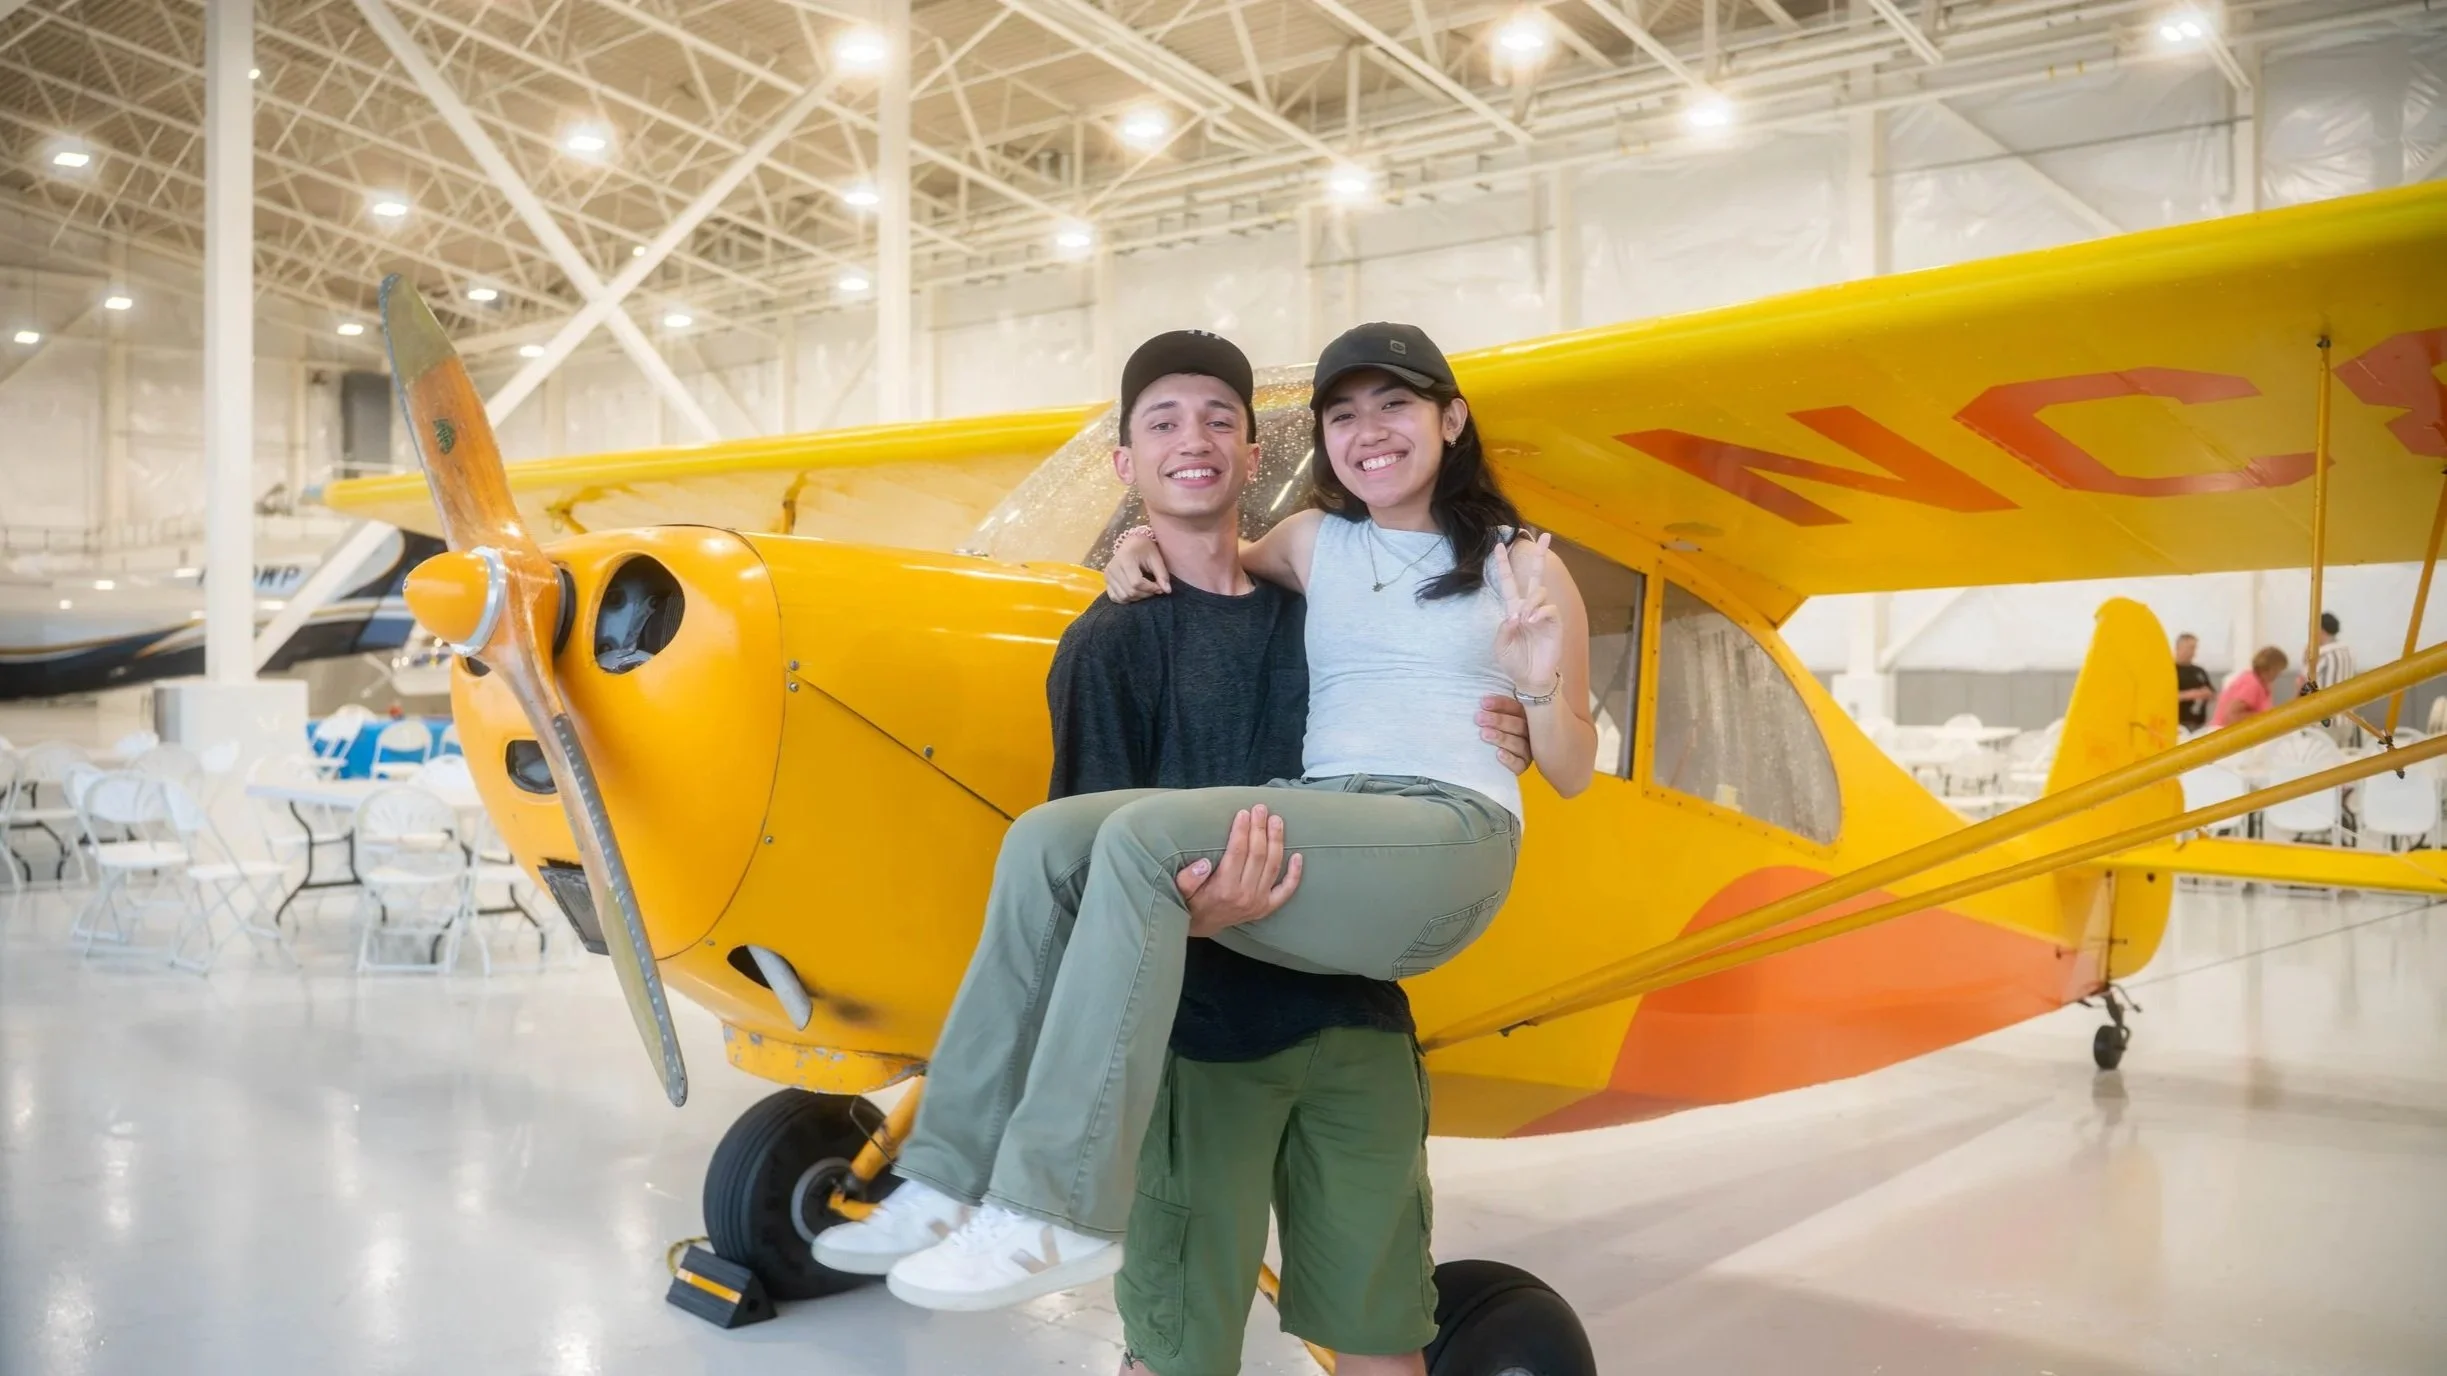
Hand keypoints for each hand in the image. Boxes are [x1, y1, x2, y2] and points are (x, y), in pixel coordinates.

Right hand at [1104, 528, 1170, 602]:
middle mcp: (1113, 568)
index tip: (1160, 587)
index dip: (1150, 588)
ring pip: (1123, 597)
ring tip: (1146, 590)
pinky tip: (1135, 593)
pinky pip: (1115, 597)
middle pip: (1130, 591)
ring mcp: (1108, 575)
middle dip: (1146, 594)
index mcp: (1125, 559)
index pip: (1136, 583)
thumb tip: (1167, 591)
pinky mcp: (1106, 581)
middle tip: (1155, 589)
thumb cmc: (1145, 549)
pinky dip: (1126, 599)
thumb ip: (1162, 574)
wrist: (1131, 543)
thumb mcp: (1156, 558)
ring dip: (1137, 598)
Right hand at [1172, 804, 1302, 937]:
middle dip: (1260, 829)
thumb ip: (1188, 878)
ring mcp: (1259, 902)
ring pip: (1273, 866)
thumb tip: (1204, 862)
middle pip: (1258, 855)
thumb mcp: (1180, 890)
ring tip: (1276, 820)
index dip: (1241, 831)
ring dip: (1276, 841)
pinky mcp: (1266, 907)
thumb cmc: (1191, 902)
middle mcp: (1245, 895)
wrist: (1201, 925)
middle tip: (1260, 809)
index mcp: (1224, 888)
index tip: (1243, 813)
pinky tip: (1298, 856)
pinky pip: (1286, 890)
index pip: (1237, 852)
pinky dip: (1294, 874)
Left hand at [1478, 694, 1532, 774]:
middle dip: (1498, 720)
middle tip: (1479, 718)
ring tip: (1484, 734)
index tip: (1483, 703)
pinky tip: (1499, 754)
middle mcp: (1530, 733)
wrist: (1490, 759)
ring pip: (1519, 744)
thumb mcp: (1494, 717)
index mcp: (1525, 717)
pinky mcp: (1522, 766)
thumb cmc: (1491, 730)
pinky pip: (1519, 764)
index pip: (1517, 708)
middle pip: (1519, 725)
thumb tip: (1481, 698)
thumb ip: (1494, 709)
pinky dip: (1510, 759)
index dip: (1501, 704)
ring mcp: (1528, 751)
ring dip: (1501, 738)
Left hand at [1490, 532, 1562, 697]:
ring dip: (1530, 602)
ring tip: (1524, 619)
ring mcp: (1543, 614)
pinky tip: (1531, 622)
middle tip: (1545, 535)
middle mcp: (1529, 607)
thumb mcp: (1500, 645)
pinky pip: (1549, 609)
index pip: (1508, 582)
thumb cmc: (1514, 661)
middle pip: (1535, 576)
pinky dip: (1539, 612)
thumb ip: (1503, 628)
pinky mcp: (1554, 623)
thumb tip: (1514, 614)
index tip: (1498, 545)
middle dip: (1539, 555)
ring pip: (1540, 592)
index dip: (1502, 564)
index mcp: (1513, 609)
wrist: (1529, 678)